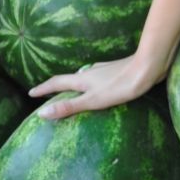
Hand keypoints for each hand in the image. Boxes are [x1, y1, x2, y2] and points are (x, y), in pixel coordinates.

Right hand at [27, 52, 160, 121]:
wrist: (149, 66)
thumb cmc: (122, 84)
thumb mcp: (93, 100)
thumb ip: (69, 107)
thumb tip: (41, 113)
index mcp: (82, 80)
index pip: (56, 83)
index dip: (43, 89)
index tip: (30, 92)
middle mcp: (91, 72)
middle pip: (69, 79)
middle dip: (58, 86)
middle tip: (48, 93)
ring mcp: (104, 71)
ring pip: (85, 78)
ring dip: (75, 84)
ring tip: (72, 92)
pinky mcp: (117, 72)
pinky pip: (98, 78)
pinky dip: (92, 83)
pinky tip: (100, 86)